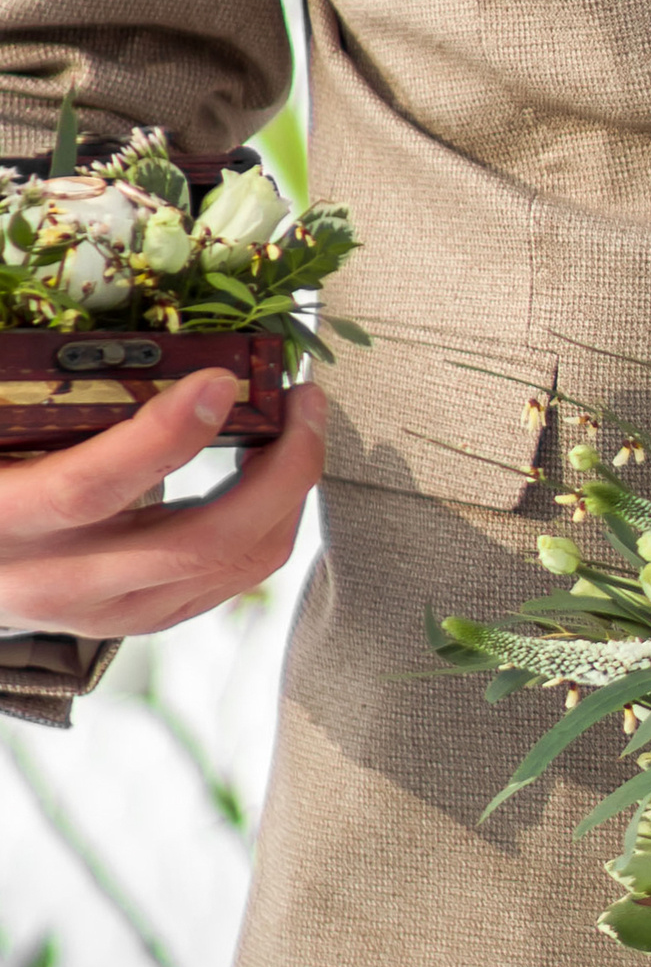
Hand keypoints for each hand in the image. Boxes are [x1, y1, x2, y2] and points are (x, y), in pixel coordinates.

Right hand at [0, 377, 324, 640]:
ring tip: (298, 423)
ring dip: (288, 493)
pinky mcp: (140, 619)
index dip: (162, 436)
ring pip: (232, 565)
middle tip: (304, 400)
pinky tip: (272, 470)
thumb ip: (56, 396)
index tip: (220, 379)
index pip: (88, 489)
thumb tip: (149, 346)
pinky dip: (271, 520)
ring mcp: (107, 613)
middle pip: (197, 544)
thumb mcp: (4, 428)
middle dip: (279, 471)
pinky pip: (231, 577)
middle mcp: (60, 583)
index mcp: (6, 519)